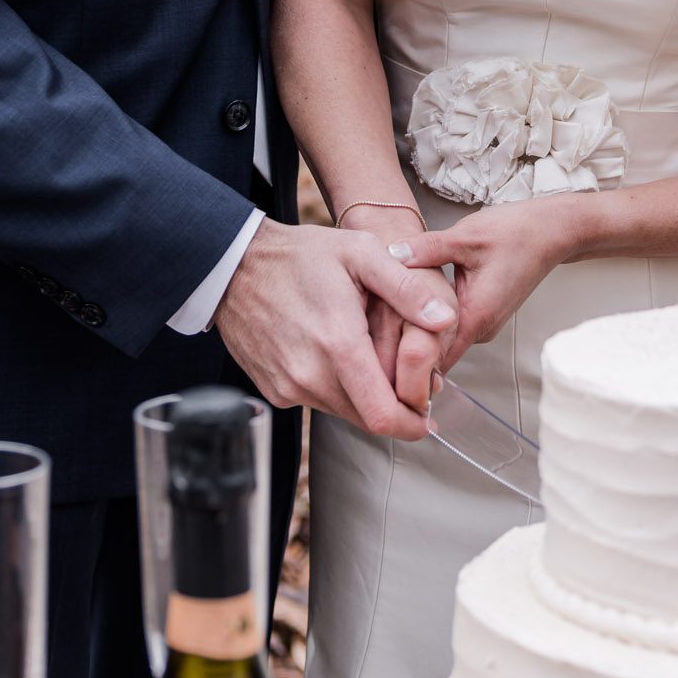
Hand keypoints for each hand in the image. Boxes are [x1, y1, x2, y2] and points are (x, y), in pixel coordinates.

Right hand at [215, 220, 453, 438]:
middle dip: (395, 407)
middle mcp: (310, 375)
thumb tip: (444, 320)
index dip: (414, 423)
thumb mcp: (360, 254)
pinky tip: (336, 355)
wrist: (233, 265)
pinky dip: (335, 389)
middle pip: (367, 419)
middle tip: (408, 379)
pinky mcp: (274, 390)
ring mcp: (288, 386)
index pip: (384, 416)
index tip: (429, 412)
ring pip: (343, 412)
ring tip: (370, 357)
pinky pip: (317, 402)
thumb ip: (405, 289)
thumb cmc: (299, 256)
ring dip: (364, 396)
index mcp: (338, 345)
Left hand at [394, 199, 573, 363]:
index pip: (436, 358)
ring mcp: (483, 323)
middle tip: (374, 327)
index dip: (407, 358)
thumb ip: (426, 249)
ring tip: (387, 311)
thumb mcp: (465, 237)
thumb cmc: (516, 233)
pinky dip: (432, 317)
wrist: (550, 231)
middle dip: (406, 342)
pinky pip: (451, 324)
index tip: (380, 349)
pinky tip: (412, 300)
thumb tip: (391, 255)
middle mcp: (482, 327)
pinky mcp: (483, 313)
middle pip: (435, 351)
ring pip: (443, 338)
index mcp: (477, 315)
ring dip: (418, 328)